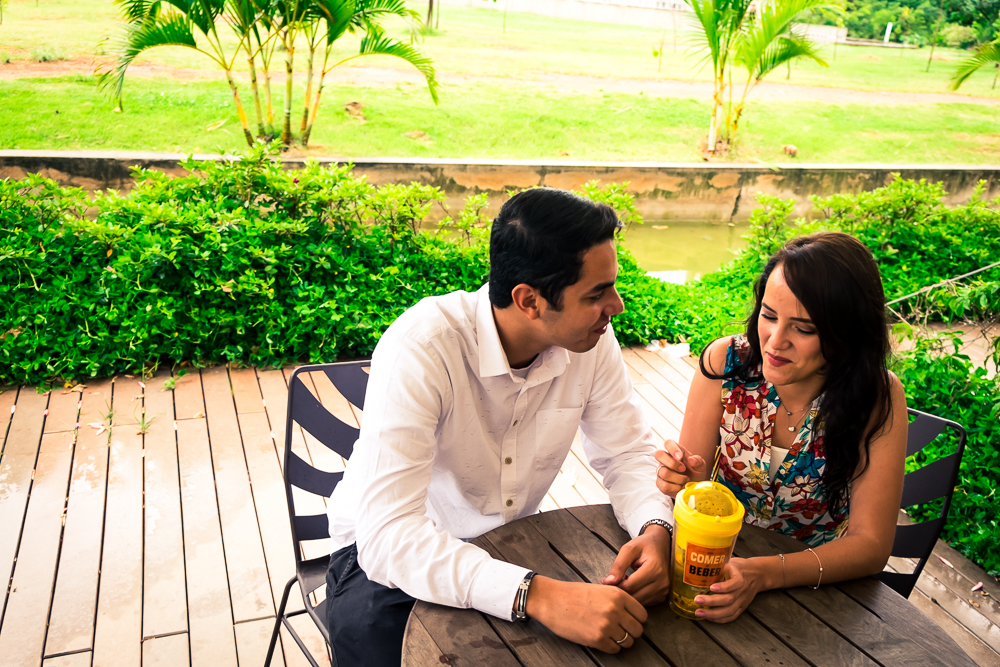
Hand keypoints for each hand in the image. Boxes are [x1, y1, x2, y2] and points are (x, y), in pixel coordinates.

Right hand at [525, 576, 646, 652]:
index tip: (629, 621)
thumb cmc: (574, 594)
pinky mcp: (597, 639)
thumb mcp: (601, 589)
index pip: (642, 615)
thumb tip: (633, 613)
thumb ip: (618, 599)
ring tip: (610, 635)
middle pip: (638, 630)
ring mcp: (607, 626)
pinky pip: (615, 649)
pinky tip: (601, 639)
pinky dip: (610, 647)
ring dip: (621, 641)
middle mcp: (615, 610)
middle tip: (620, 630)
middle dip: (630, 632)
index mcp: (618, 595)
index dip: (637, 619)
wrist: (552, 600)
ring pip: (628, 642)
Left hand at [601, 524, 671, 605]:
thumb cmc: (644, 545)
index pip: (629, 586)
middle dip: (620, 591)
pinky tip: (631, 586)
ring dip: (627, 595)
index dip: (615, 584)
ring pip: (638, 602)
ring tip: (622, 582)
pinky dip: (635, 596)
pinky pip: (644, 602)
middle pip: (634, 596)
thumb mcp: (629, 549)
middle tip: (611, 582)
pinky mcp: (662, 596)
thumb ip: (618, 565)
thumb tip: (608, 582)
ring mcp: (663, 591)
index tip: (605, 579)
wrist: (661, 545)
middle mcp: (662, 583)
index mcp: (654, 569)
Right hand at [653, 439, 707, 496]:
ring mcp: (661, 471)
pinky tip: (680, 487)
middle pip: (658, 454)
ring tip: (685, 480)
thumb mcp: (701, 466)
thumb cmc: (695, 473)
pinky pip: (664, 485)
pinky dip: (675, 488)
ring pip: (663, 472)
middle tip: (683, 469)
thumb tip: (691, 460)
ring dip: (678, 478)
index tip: (680, 457)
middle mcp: (665, 460)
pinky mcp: (660, 483)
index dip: (672, 448)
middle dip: (672, 463)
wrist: (693, 488)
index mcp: (675, 451)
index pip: (668, 443)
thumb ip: (698, 461)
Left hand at [693, 557, 762, 622]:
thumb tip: (697, 565)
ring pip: (729, 610)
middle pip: (729, 599)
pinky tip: (708, 618)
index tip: (711, 587)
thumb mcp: (730, 562)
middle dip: (711, 601)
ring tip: (698, 612)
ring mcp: (742, 601)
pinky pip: (731, 616)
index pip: (735, 583)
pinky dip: (719, 619)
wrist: (757, 575)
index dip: (723, 587)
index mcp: (740, 577)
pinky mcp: (742, 608)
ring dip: (713, 614)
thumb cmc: (738, 567)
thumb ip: (718, 565)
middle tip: (697, 600)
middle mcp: (742, 591)